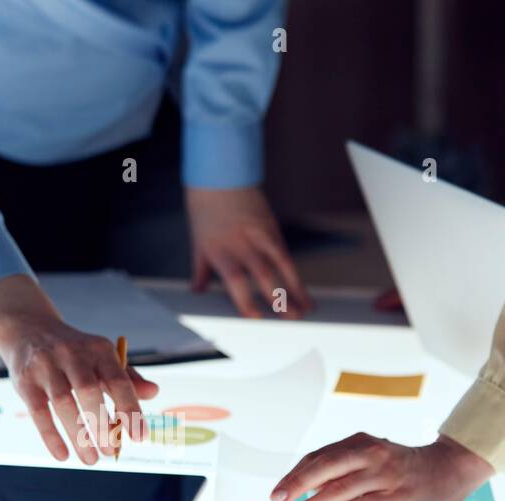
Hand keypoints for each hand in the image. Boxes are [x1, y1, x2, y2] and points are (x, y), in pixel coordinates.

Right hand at [0, 274, 158, 463]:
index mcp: (98, 349)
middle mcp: (72, 353)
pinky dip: (51, 436)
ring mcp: (46, 365)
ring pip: (63, 403)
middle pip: (88, 391)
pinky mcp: (25, 380)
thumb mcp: (102, 357)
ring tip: (91, 459)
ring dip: (78, 436)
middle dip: (101, 425)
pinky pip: (39, 411)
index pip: (118, 380)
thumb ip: (128, 377)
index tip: (139, 436)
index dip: (130, 409)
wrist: (29, 329)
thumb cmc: (75, 352)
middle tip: (112, 452)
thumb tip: (153, 392)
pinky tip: (63, 455)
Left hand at [187, 186, 311, 318]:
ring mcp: (260, 234)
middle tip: (292, 319)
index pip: (235, 279)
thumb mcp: (198, 242)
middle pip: (263, 274)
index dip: (246, 300)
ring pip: (282, 263)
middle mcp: (242, 243)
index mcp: (220, 250)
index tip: (256, 319)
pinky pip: (285, 254)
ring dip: (296, 288)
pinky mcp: (272, 228)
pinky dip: (294, 274)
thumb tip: (198, 292)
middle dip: (279, 298)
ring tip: (307, 309)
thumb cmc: (205, 212)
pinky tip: (302, 290)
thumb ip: (201, 270)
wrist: (220, 176)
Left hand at [271, 434, 492, 500]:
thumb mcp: (369, 457)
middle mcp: (371, 453)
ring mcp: (384, 475)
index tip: (277, 492)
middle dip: (296, 485)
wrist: (446, 471)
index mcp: (360, 441)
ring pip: (339, 489)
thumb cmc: (399, 467)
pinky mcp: (395, 496)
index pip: (318, 457)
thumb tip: (303, 491)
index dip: (295, 475)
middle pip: (325, 467)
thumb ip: (341, 469)